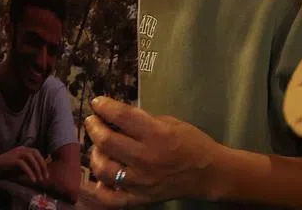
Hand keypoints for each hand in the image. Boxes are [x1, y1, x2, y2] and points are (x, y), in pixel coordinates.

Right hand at [0, 146, 49, 185]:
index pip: (38, 154)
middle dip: (43, 166)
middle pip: (37, 156)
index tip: (46, 172)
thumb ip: (29, 165)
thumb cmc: (6, 166)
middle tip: (45, 177)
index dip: (43, 163)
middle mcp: (23, 149)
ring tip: (40, 179)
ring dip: (37, 170)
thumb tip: (40, 170)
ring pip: (32, 159)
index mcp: (25, 149)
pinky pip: (24, 166)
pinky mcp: (14, 159)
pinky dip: (30, 173)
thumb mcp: (20, 165)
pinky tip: (33, 179)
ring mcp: (18, 153)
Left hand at [80, 97, 225, 207]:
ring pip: (103, 169)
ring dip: (95, 154)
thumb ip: (147, 121)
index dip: (106, 107)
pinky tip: (93, 180)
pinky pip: (110, 198)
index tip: (97, 102)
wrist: (209, 173)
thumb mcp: (174, 123)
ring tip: (97, 147)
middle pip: (107, 141)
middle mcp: (145, 157)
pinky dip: (97, 190)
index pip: (123, 117)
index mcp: (157, 134)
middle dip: (94, 127)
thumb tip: (121, 118)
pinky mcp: (139, 198)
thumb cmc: (194, 143)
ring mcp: (140, 181)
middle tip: (92, 121)